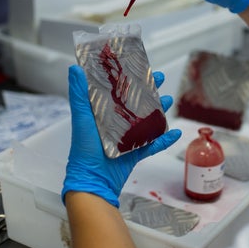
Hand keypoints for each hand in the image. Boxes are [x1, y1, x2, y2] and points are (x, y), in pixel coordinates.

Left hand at [62, 65, 180, 206]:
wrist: (92, 181)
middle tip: (159, 79)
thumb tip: (74, 68)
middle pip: (135, 103)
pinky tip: (174, 132)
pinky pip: (153, 144)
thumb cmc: (84, 150)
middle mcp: (115, 123)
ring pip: (147, 120)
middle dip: (149, 90)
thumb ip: (79, 94)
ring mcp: (126, 138)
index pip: (117, 90)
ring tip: (169, 100)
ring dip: (159, 111)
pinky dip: (164, 139)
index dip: (129, 78)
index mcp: (101, 113)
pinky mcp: (134, 153)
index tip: (140, 66)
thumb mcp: (81, 118)